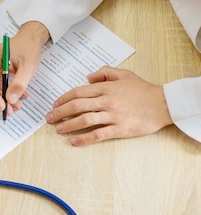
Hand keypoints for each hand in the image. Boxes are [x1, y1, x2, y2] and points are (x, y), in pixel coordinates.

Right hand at [0, 21, 49, 114]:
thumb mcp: (28, 67)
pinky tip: (17, 96)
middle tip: (11, 110)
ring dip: (3, 97)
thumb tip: (10, 99)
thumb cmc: (28, 48)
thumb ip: (19, 83)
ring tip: (16, 105)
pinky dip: (5, 92)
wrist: (30, 39)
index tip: (3, 106)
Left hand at [46, 66, 173, 145]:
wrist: (165, 104)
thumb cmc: (144, 90)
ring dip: (68, 125)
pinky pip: (99, 134)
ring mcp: (113, 115)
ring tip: (58, 129)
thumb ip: (105, 72)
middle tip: (49, 118)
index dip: (63, 98)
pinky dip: (84, 138)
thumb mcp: (124, 74)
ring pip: (85, 120)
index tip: (54, 104)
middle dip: (60, 112)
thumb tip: (88, 77)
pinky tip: (74, 141)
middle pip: (77, 106)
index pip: (78, 92)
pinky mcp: (120, 129)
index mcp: (106, 88)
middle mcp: (107, 101)